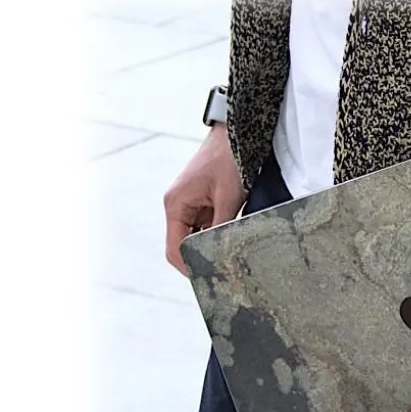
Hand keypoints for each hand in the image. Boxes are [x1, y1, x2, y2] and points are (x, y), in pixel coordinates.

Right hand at [164, 123, 245, 275]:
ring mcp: (188, 204)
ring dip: (209, 246)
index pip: (174, 248)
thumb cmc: (229, 159)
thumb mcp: (228, 198)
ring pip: (194, 238)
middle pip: (182, 246)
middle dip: (200, 258)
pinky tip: (229, 238)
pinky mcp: (200, 202)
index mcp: (175, 204)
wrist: (236, 133)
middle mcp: (177, 206)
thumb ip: (220, 229)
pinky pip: (203, 227)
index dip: (189, 266)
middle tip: (222, 270)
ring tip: (229, 254)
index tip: (209, 278)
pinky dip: (214, 235)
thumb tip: (219, 255)